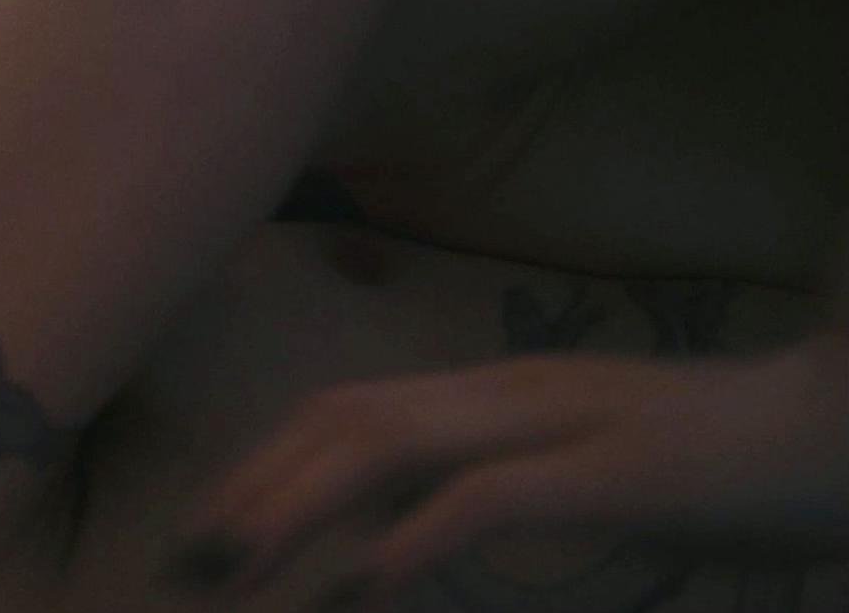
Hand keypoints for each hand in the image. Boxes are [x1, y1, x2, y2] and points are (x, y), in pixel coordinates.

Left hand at [181, 341, 848, 602]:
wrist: (842, 431)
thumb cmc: (714, 466)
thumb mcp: (575, 474)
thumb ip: (479, 487)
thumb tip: (379, 538)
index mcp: (496, 391)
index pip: (348, 409)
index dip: (266, 463)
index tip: (211, 527)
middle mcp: (509, 392)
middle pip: (347, 419)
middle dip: (257, 485)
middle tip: (194, 555)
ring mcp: (560, 422)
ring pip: (393, 445)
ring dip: (303, 507)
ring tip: (243, 566)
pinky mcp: (614, 472)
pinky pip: (489, 498)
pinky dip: (412, 539)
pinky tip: (362, 585)